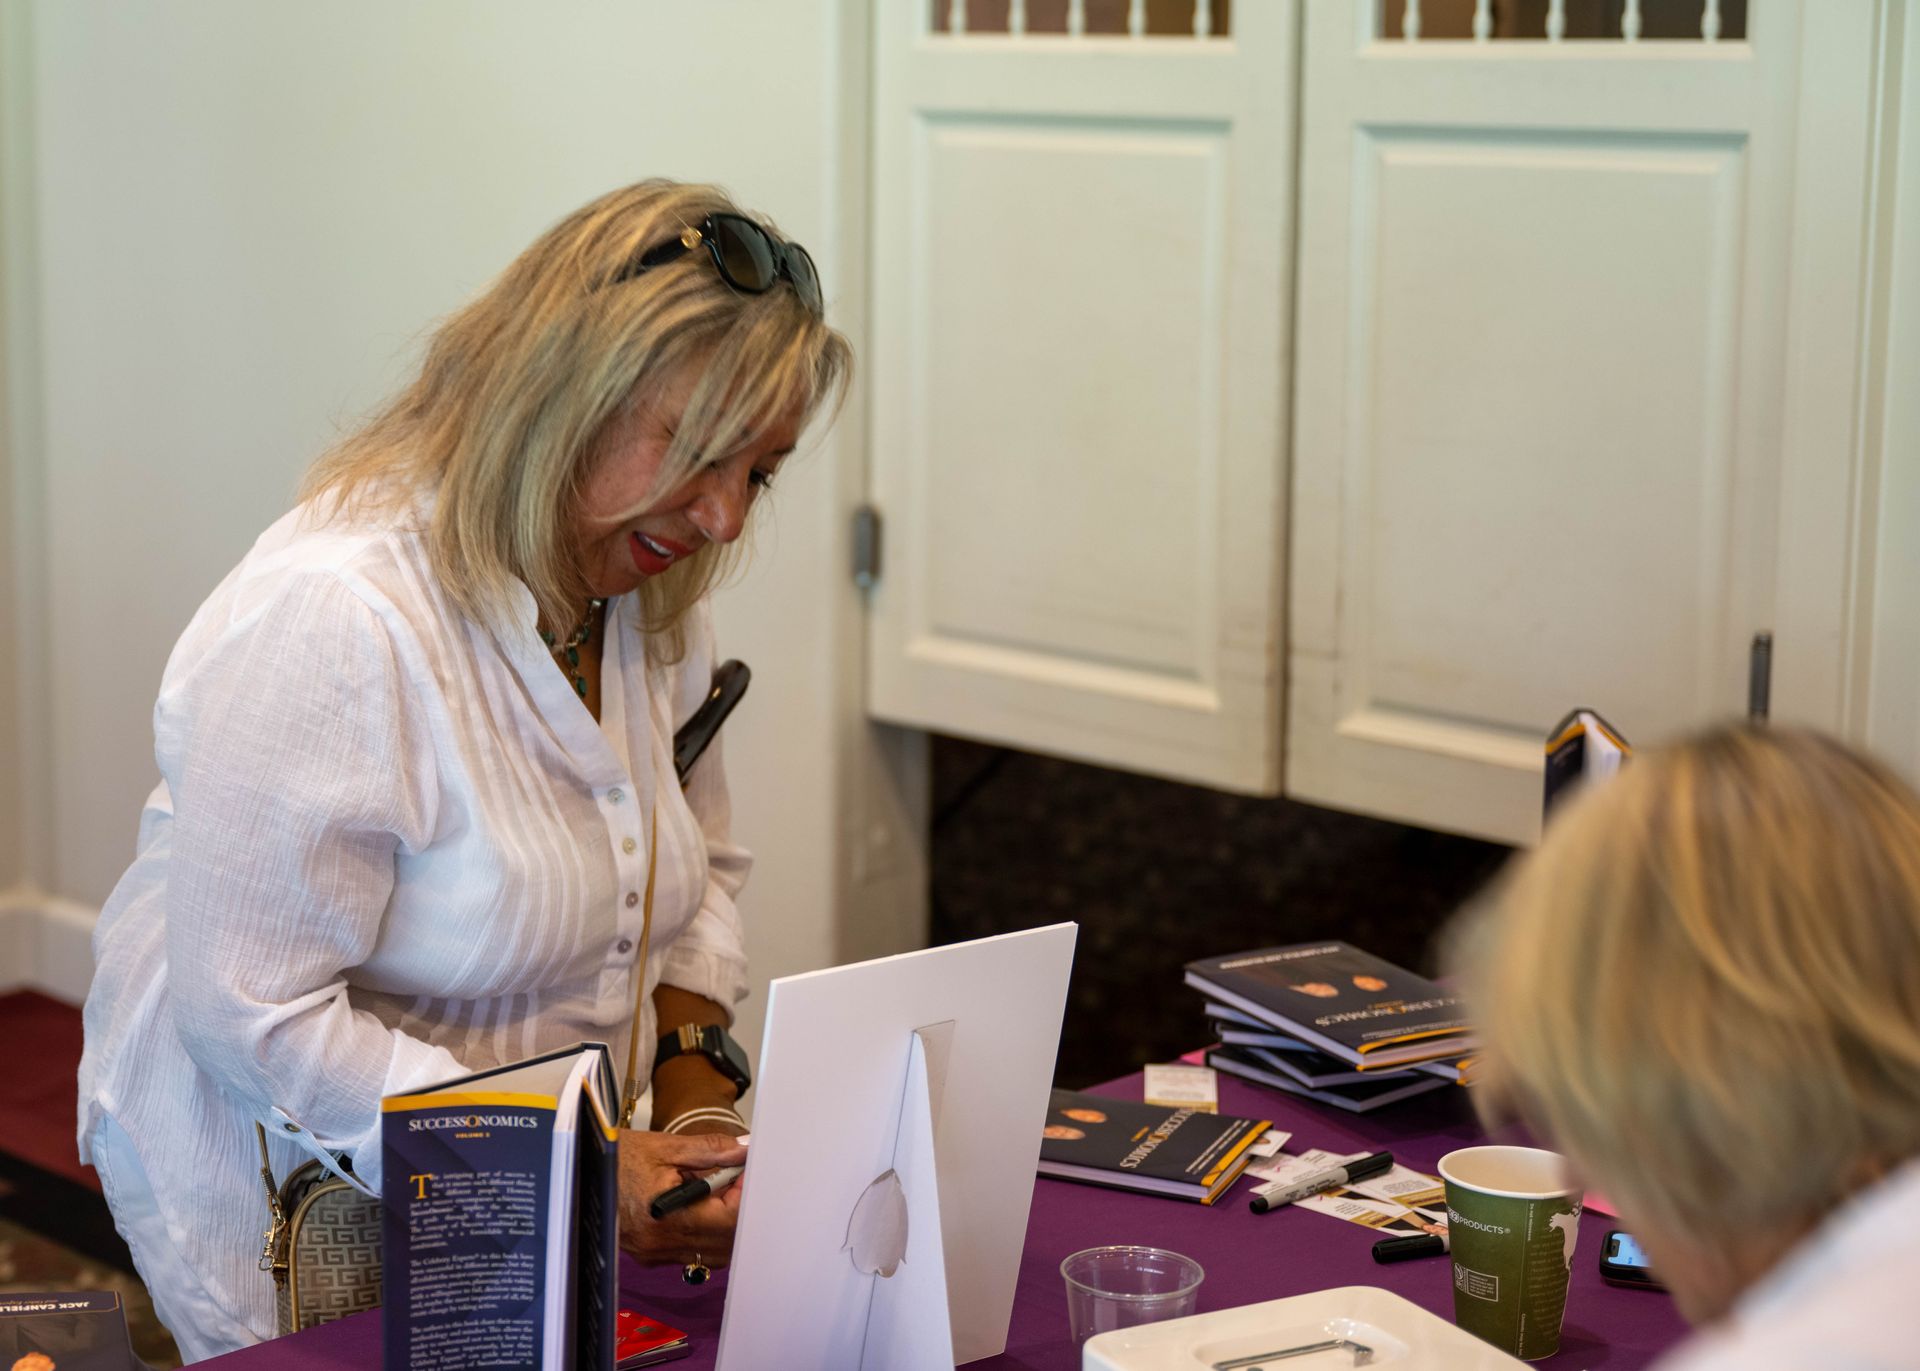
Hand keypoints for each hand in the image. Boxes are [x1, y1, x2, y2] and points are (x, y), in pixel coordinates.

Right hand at [617, 1128, 747, 1267]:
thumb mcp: (664, 1146)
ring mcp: (655, 1254)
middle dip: (739, 1209)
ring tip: (716, 1187)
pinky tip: (698, 1202)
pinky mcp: (650, 1254)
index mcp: (667, 1218)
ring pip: (713, 1251)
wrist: (574, 1174)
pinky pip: (693, 1251)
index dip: (747, 1194)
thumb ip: (710, 1151)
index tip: (748, 1171)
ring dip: (724, 1222)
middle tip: (737, 1176)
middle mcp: (661, 1245)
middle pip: (726, 1241)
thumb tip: (744, 1151)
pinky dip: (706, 1230)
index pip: (730, 1220)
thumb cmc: (614, 1158)